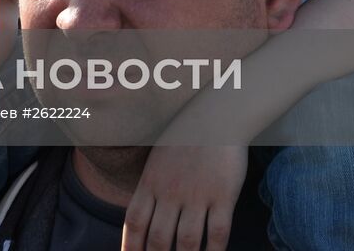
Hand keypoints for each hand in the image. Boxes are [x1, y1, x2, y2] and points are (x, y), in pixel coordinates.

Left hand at [121, 145, 246, 250]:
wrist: (216, 116)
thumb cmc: (184, 137)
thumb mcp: (157, 160)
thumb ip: (150, 188)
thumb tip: (143, 218)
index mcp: (150, 181)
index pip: (135, 222)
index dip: (130, 247)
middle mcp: (170, 191)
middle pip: (158, 238)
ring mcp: (197, 194)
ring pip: (186, 241)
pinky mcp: (222, 195)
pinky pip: (217, 232)